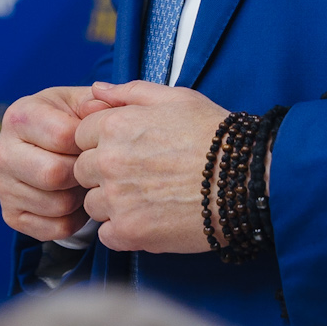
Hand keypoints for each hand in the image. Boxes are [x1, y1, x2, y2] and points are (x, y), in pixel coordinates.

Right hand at [0, 85, 108, 240]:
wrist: (42, 149)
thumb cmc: (66, 122)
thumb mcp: (80, 103)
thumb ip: (97, 101)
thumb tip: (98, 109)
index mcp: (19, 116)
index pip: (63, 136)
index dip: (88, 143)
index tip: (92, 143)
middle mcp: (2, 151)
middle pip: (54, 174)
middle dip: (81, 174)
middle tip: (89, 167)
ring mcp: (2, 186)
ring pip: (58, 205)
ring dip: (80, 198)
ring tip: (81, 182)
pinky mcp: (11, 215)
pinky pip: (55, 229)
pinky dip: (74, 219)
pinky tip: (73, 199)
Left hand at [74, 81, 230, 253]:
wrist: (246, 180)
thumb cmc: (214, 134)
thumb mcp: (175, 98)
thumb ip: (129, 92)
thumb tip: (95, 89)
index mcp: (114, 125)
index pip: (80, 137)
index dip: (102, 144)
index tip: (128, 151)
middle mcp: (108, 161)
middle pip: (83, 171)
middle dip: (104, 173)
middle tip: (141, 176)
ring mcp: (117, 199)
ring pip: (93, 204)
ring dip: (112, 204)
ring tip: (148, 198)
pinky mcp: (130, 232)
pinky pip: (106, 235)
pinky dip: (123, 232)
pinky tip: (150, 220)